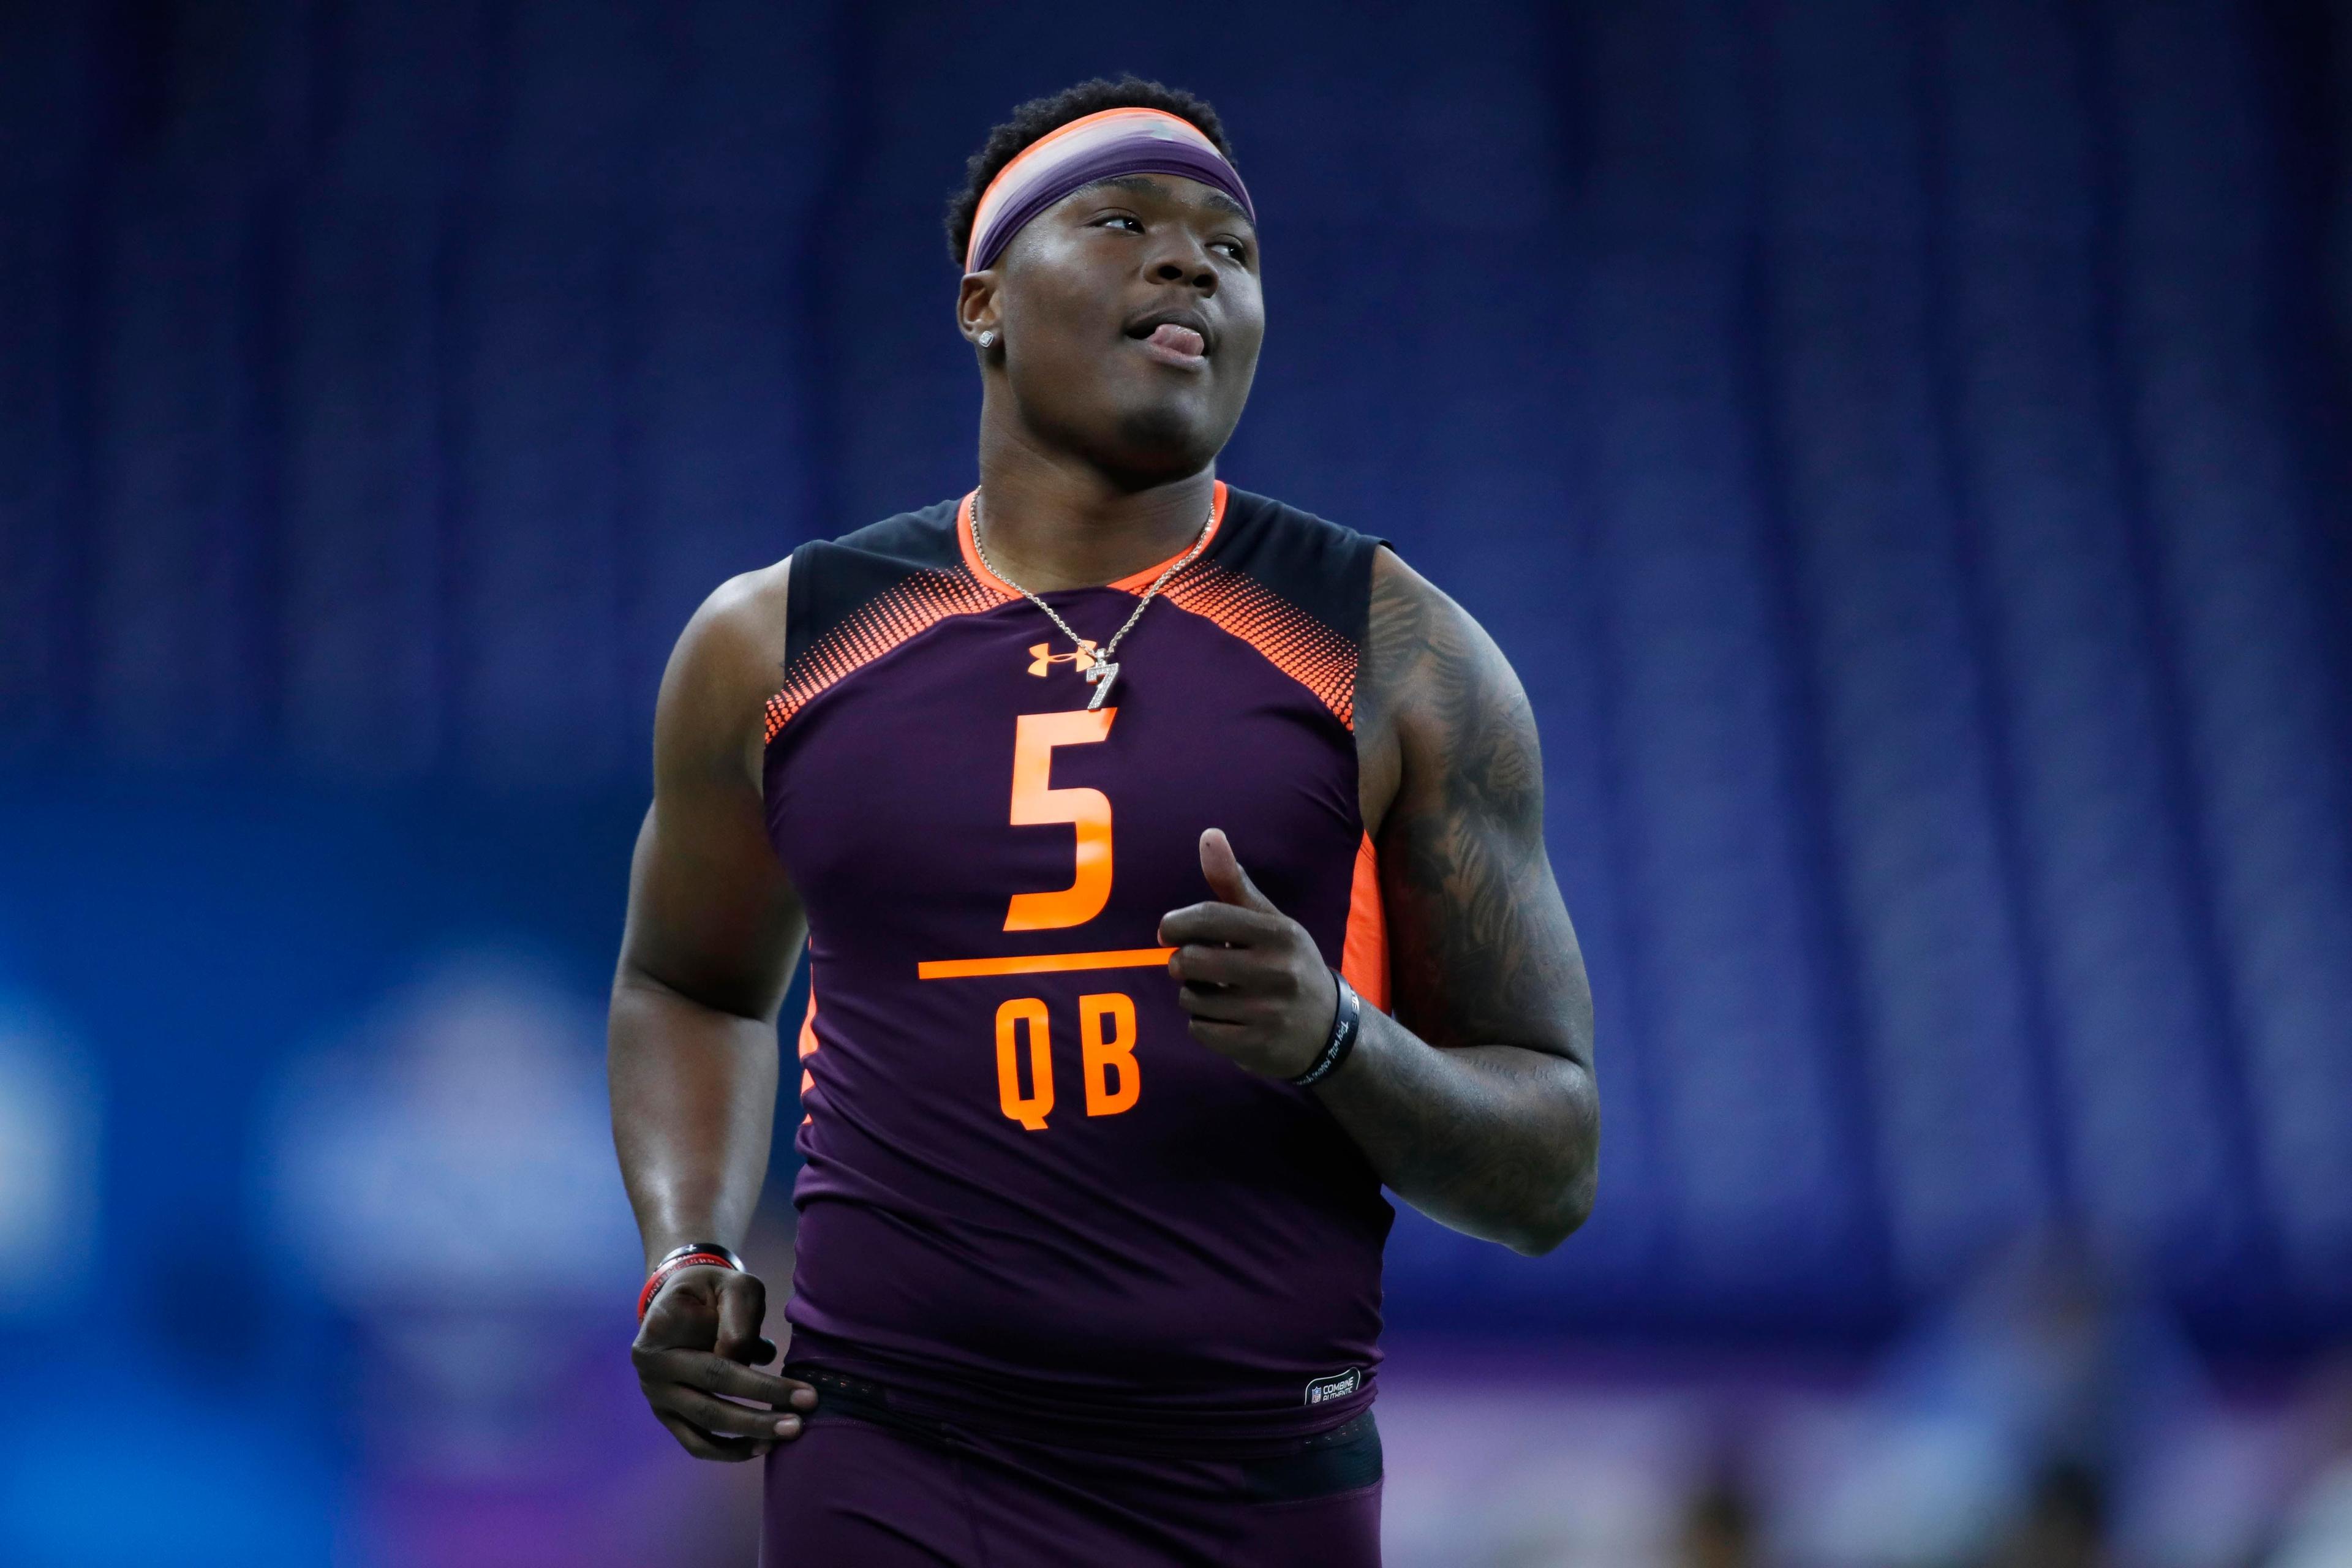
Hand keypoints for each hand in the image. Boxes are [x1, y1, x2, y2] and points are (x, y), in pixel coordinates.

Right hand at [631, 1265, 817, 1461]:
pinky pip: (695, 1442)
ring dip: (748, 1435)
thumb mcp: (732, 1284)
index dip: (759, 1384)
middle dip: (760, 1414)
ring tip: (789, 1433)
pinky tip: (761, 1447)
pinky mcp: (667, 1414)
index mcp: (660, 1330)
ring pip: (704, 1426)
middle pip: (709, 1401)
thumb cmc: (712, 1291)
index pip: (715, 1362)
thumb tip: (746, 1357)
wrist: (682, 1300)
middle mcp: (651, 1368)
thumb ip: (739, 1314)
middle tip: (801, 1421)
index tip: (802, 1392)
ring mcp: (656, 1395)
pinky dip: (728, 1450)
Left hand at [1159, 828, 1340, 1079]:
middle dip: (1182, 964)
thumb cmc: (1288, 965)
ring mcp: (1268, 1012)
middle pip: (1190, 960)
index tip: (1167, 932)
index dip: (1176, 923)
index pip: (1208, 917)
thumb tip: (1209, 834)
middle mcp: (1277, 971)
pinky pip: (1200, 1031)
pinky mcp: (1258, 1046)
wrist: (1329, 1030)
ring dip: (1194, 997)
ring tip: (1219, 995)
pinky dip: (1204, 1026)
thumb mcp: (1270, 923)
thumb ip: (1233, 884)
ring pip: (1191, 999)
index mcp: (1279, 933)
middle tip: (1194, 967)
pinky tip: (1227, 1021)